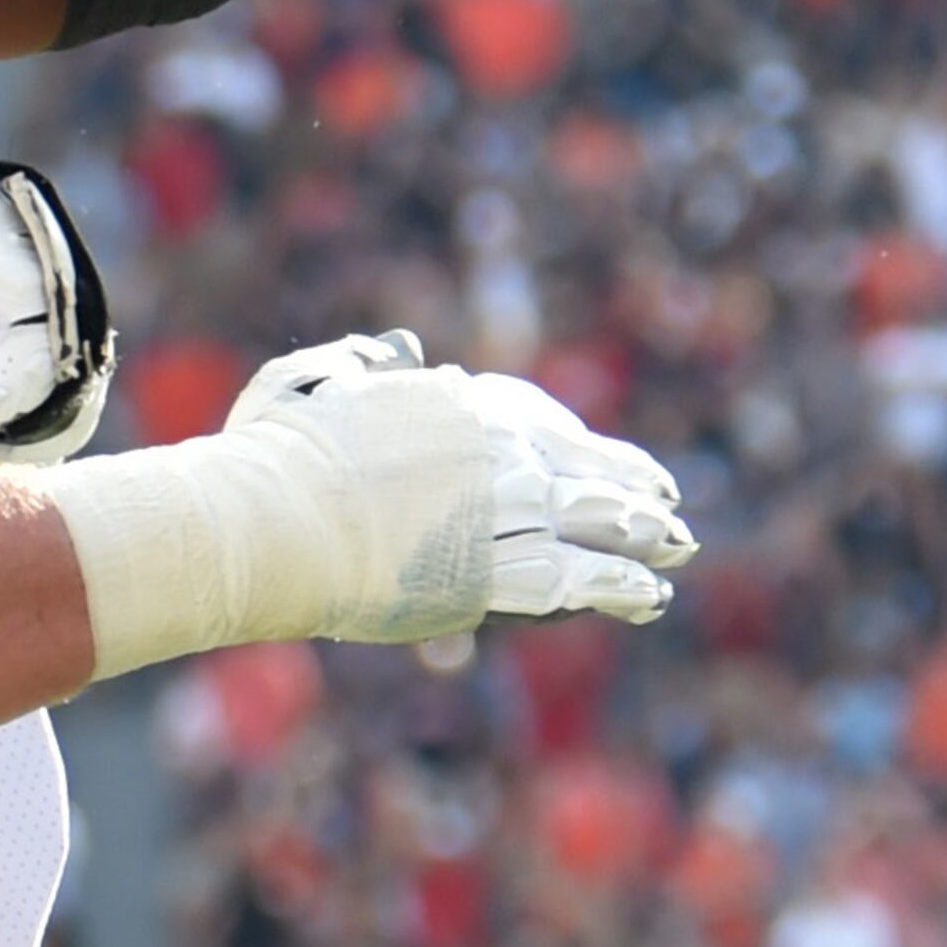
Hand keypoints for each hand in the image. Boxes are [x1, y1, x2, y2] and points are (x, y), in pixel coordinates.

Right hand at [230, 332, 692, 632]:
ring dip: (642, 540)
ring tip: (676, 552)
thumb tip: (389, 351)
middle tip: (671, 508)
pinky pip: (572, 577)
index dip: (586, 446)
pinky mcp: (491, 570)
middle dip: (635, 489)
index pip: (543, 421)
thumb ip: (353, 365)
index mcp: (460, 404)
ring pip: (592, 523)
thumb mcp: (309, 383)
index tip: (609, 459)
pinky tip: (649, 595)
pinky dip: (616, 586)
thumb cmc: (272, 455)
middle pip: (585, 469)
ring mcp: (500, 509)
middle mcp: (496, 450)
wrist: (269, 515)